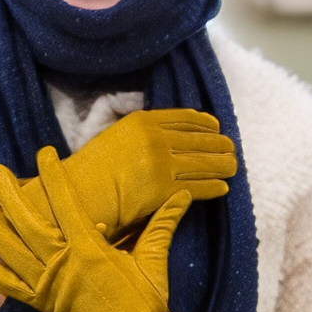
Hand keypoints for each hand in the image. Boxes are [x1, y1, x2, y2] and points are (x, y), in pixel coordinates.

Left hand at [0, 146, 211, 311]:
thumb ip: (162, 224)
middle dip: (8, 196)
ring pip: (13, 252)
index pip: (67, 205)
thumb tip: (183, 195)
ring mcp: (49, 286)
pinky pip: (9, 288)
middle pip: (29, 224)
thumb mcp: (153, 261)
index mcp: (91, 250)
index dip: (54, 177)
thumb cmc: (146, 304)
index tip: (45, 153)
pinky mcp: (42, 306)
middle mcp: (64, 265)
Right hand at [10, 109, 236, 241]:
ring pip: (204, 162)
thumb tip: (171, 135)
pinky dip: (214, 187)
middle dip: (220, 145)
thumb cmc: (92, 168)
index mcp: (142, 121)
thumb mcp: (116, 135)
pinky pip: (198, 186)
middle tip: (232, 150)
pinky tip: (222, 187)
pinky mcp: (164, 190)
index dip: (205, 123)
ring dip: (223, 166)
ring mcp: (161, 164)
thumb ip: (143, 132)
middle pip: (199, 139)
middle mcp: (155, 139)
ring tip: (232, 168)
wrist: (79, 193)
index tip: (216, 127)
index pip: (185, 118)